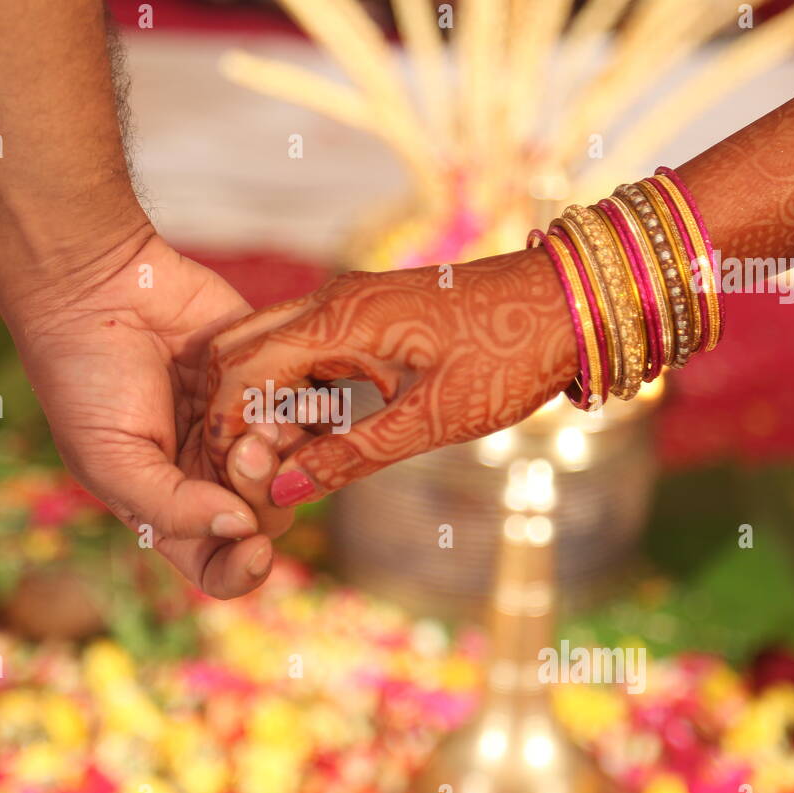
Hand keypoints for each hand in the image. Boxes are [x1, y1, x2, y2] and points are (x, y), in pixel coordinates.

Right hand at [0, 229, 292, 598]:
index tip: (257, 549)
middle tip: (245, 450)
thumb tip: (241, 533)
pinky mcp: (267, 382)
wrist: (98, 288)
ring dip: (285, 452)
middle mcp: (210, 477)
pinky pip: (307, 412)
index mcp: (168, 508)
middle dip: (262, 493)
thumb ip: (170, 508)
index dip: (243, 572)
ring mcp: (242, 429)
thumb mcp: (109, 458)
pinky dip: (301, 410)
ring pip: (293, 468)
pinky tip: (275, 392)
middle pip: (265, 517)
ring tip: (260, 417)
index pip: (217, 567)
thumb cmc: (85, 380)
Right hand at [205, 247, 579, 505]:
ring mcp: (349, 304)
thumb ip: (351, 455)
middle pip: (242, 350)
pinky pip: (307, 347)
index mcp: (340, 320)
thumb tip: (283, 490)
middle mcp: (332, 302)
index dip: (223, 425)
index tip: (224, 474)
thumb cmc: (509, 356)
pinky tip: (312, 431)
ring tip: (279, 459)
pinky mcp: (368, 315)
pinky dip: (294, 389)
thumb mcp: (431, 419)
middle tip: (246, 468)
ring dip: (263, 401)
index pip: (243, 368)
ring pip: (271, 348)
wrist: (570, 301)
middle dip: (232, 410)